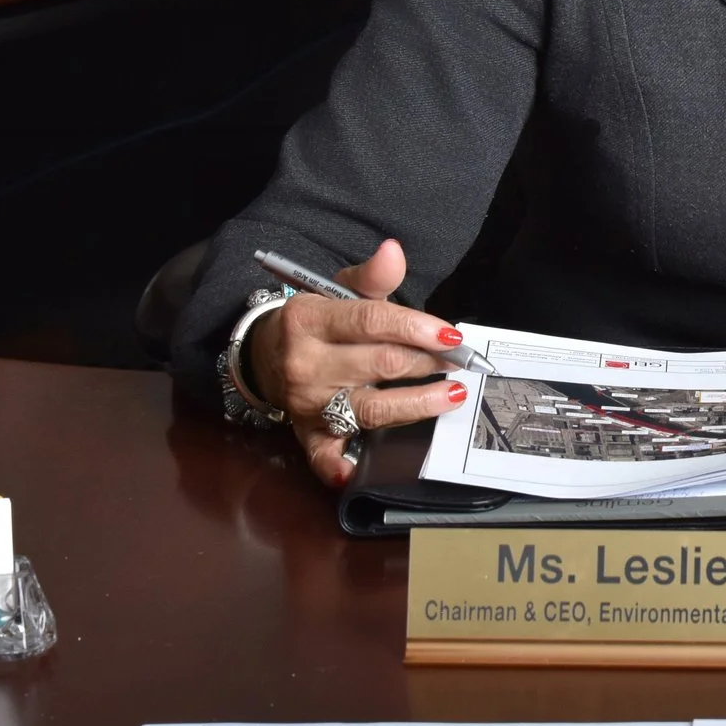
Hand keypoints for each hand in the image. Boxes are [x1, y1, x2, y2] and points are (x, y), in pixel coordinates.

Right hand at [248, 238, 465, 487]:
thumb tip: (393, 251)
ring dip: (416, 404)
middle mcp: (306, 363)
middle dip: (427, 363)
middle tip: (461, 362)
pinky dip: (337, 467)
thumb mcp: (337, 290)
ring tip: (453, 395)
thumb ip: (372, 277)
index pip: (372, 321)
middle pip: (379, 365)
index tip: (452, 335)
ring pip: (369, 408)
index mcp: (311, 320)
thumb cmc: (316, 321)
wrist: (264, 354)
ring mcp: (306, 403)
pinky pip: (322, 455)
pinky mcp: (306, 433)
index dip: (416, 328)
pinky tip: (355, 473)